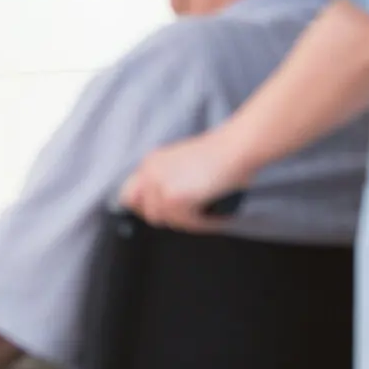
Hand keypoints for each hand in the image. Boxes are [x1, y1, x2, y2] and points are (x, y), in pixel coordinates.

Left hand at [118, 129, 250, 231]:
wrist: (237, 146)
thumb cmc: (223, 154)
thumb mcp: (184, 163)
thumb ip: (170, 181)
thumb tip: (167, 208)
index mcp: (150, 162)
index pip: (130, 196)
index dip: (147, 208)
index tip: (164, 212)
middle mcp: (149, 173)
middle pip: (147, 212)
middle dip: (166, 217)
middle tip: (189, 215)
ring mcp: (159, 186)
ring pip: (166, 220)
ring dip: (186, 220)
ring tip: (206, 213)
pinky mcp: (174, 199)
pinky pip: (184, 222)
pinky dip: (199, 222)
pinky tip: (211, 214)